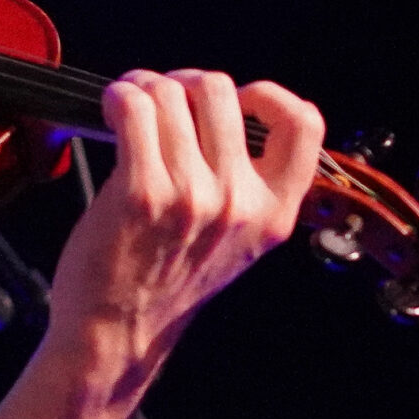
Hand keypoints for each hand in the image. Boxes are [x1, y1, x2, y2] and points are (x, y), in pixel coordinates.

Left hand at [40, 69, 325, 385]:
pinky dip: (119, 97)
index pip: (305, 125)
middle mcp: (239, 203)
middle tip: (161, 100)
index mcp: (273, 215)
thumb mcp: (234, 244)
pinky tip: (113, 110)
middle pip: (220, 91)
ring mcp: (192, 197)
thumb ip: (246, 188)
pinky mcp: (141, 192)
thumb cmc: (163, 286)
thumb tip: (225, 116)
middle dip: (183, 83)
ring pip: (170, 94)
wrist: (116, 335)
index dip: (269, 96)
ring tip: (129, 108)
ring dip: (143, 88)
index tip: (238, 99)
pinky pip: (133, 109)